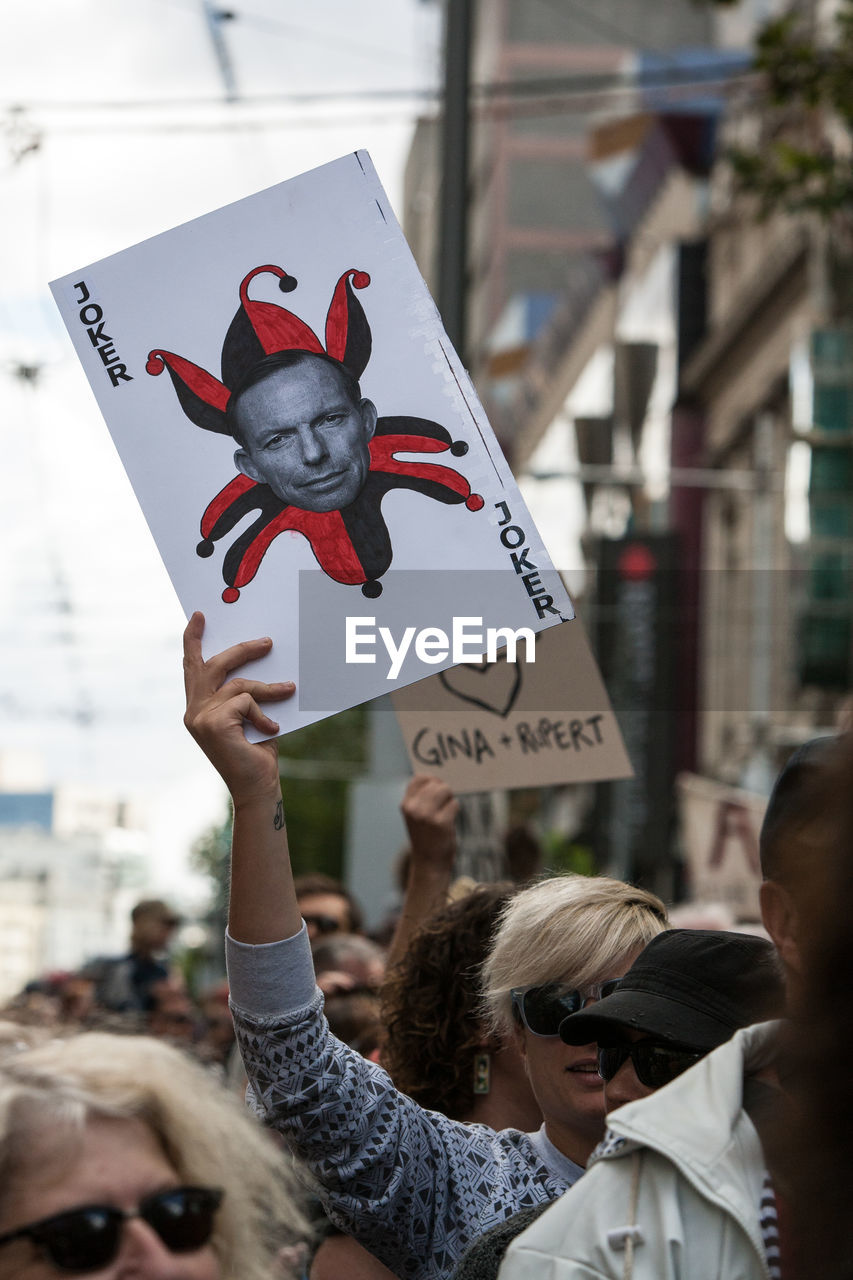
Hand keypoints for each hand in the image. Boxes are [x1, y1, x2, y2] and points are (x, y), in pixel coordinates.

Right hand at [182, 611, 294, 804]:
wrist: (257, 787)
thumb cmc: (257, 752)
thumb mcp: (249, 717)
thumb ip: (244, 695)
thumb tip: (262, 660)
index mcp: (197, 708)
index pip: (192, 668)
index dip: (193, 641)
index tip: (199, 616)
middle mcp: (193, 711)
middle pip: (214, 665)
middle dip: (241, 650)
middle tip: (267, 642)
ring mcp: (199, 718)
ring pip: (238, 684)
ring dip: (268, 687)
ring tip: (290, 689)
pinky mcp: (213, 723)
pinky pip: (246, 701)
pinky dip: (264, 714)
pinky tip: (272, 731)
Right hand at [401, 775, 458, 873]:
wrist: (429, 863)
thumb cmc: (426, 835)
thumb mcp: (416, 814)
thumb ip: (422, 797)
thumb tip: (438, 778)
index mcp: (406, 804)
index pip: (420, 778)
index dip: (432, 781)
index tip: (436, 791)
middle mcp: (414, 808)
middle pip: (436, 783)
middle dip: (444, 792)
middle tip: (442, 807)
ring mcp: (427, 815)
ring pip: (446, 790)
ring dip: (450, 800)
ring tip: (445, 813)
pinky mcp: (441, 823)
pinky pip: (455, 804)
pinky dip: (455, 810)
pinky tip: (448, 822)